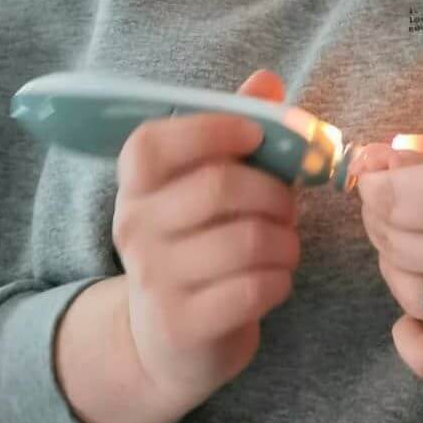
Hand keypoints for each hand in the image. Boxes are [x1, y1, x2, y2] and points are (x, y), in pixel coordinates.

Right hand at [111, 69, 297, 418]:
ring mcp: (154, 279)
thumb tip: (266, 80)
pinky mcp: (183, 324)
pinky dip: (281, 278)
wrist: (169, 342)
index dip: (214, 129)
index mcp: (137, 183)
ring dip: (285, 240)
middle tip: (287, 205)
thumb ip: (239, 128)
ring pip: (248, 239)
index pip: (154, 142)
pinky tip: (274, 279)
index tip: (257, 135)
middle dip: (275, 192)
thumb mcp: (211, 183)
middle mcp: (134, 226)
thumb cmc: (202, 242)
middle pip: (220, 187)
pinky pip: (256, 287)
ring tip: (283, 245)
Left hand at [358, 125, 422, 380]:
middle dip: (386, 210)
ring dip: (400, 257)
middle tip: (408, 191)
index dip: (377, 176)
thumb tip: (388, 150)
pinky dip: (409, 334)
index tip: (385, 165)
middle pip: (389, 238)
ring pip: (402, 286)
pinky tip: (418, 309)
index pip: (389, 195)